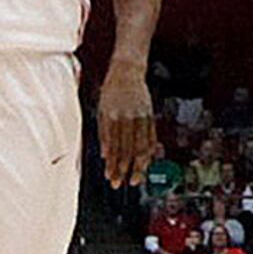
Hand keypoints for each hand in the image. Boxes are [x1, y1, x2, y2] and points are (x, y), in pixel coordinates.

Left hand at [99, 62, 154, 189]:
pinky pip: (150, 137)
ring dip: (138, 165)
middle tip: (120, 184)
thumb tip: (104, 155)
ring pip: (140, 146)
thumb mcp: (101, 109)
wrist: (127, 69)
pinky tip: (146, 162)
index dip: (111, 164)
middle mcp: (127, 117)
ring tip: (135, 179)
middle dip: (123, 169)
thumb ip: (103, 132)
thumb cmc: (111, 90)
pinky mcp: (149, 114)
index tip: (110, 177)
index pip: (112, 146)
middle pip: (126, 149)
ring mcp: (140, 116)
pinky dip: (149, 152)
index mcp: (112, 116)